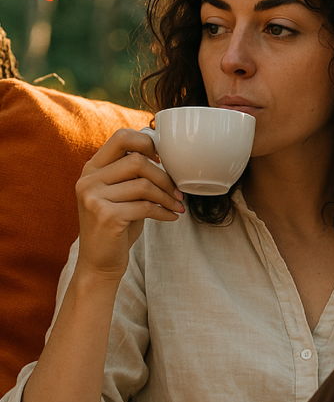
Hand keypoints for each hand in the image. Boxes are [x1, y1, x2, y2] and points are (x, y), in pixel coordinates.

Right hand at [75, 129, 184, 279]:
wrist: (98, 263)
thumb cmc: (115, 226)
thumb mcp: (119, 195)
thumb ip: (131, 174)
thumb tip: (162, 152)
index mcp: (92, 169)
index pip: (121, 137)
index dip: (147, 143)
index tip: (163, 160)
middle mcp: (88, 180)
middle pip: (137, 161)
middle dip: (164, 176)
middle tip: (177, 192)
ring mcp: (94, 198)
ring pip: (143, 185)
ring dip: (167, 196)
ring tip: (176, 205)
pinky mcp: (106, 216)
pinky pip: (145, 207)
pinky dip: (164, 212)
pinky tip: (171, 217)